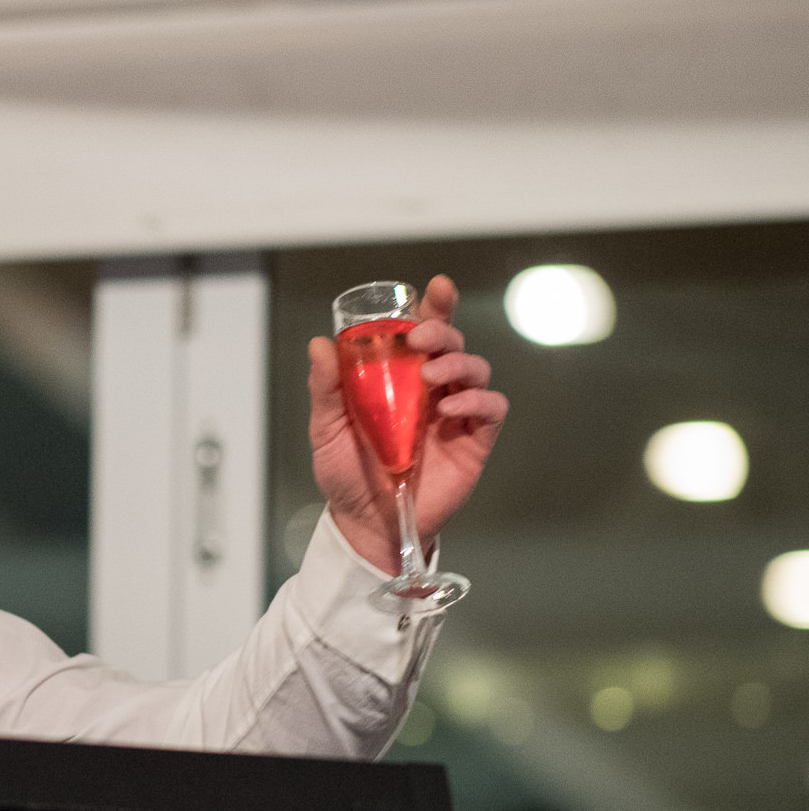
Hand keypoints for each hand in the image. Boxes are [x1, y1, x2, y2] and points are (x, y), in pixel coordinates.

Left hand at [309, 275, 507, 573]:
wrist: (365, 522)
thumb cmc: (347, 474)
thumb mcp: (326, 428)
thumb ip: (326, 388)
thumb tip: (320, 344)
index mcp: (400, 378)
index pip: (423, 333)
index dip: (435, 306)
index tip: (435, 287)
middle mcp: (432, 390)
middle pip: (452, 343)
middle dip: (443, 330)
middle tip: (421, 339)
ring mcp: (455, 414)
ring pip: (476, 369)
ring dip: (459, 363)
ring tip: (432, 376)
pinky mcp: (474, 441)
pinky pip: (490, 409)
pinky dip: (478, 402)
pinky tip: (451, 410)